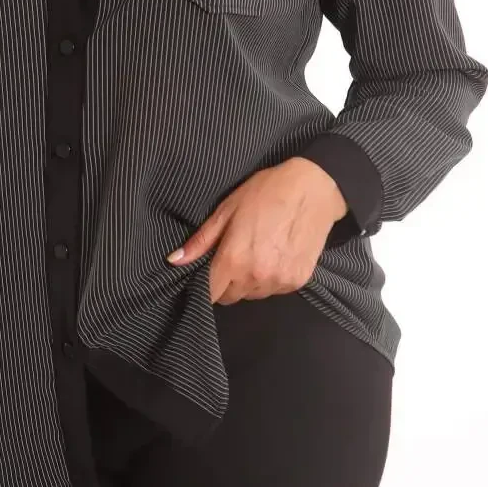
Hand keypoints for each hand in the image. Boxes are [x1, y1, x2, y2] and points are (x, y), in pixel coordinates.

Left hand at [165, 157, 348, 303]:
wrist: (313, 189)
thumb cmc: (266, 192)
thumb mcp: (227, 209)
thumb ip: (201, 241)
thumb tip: (174, 261)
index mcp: (234, 259)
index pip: (210, 293)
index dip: (205, 286)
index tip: (207, 274)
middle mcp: (256, 276)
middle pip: (231, 297)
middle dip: (227, 282)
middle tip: (235, 255)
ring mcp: (279, 281)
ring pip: (253, 295)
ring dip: (249, 282)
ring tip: (258, 252)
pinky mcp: (298, 282)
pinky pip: (274, 290)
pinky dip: (271, 279)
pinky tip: (275, 254)